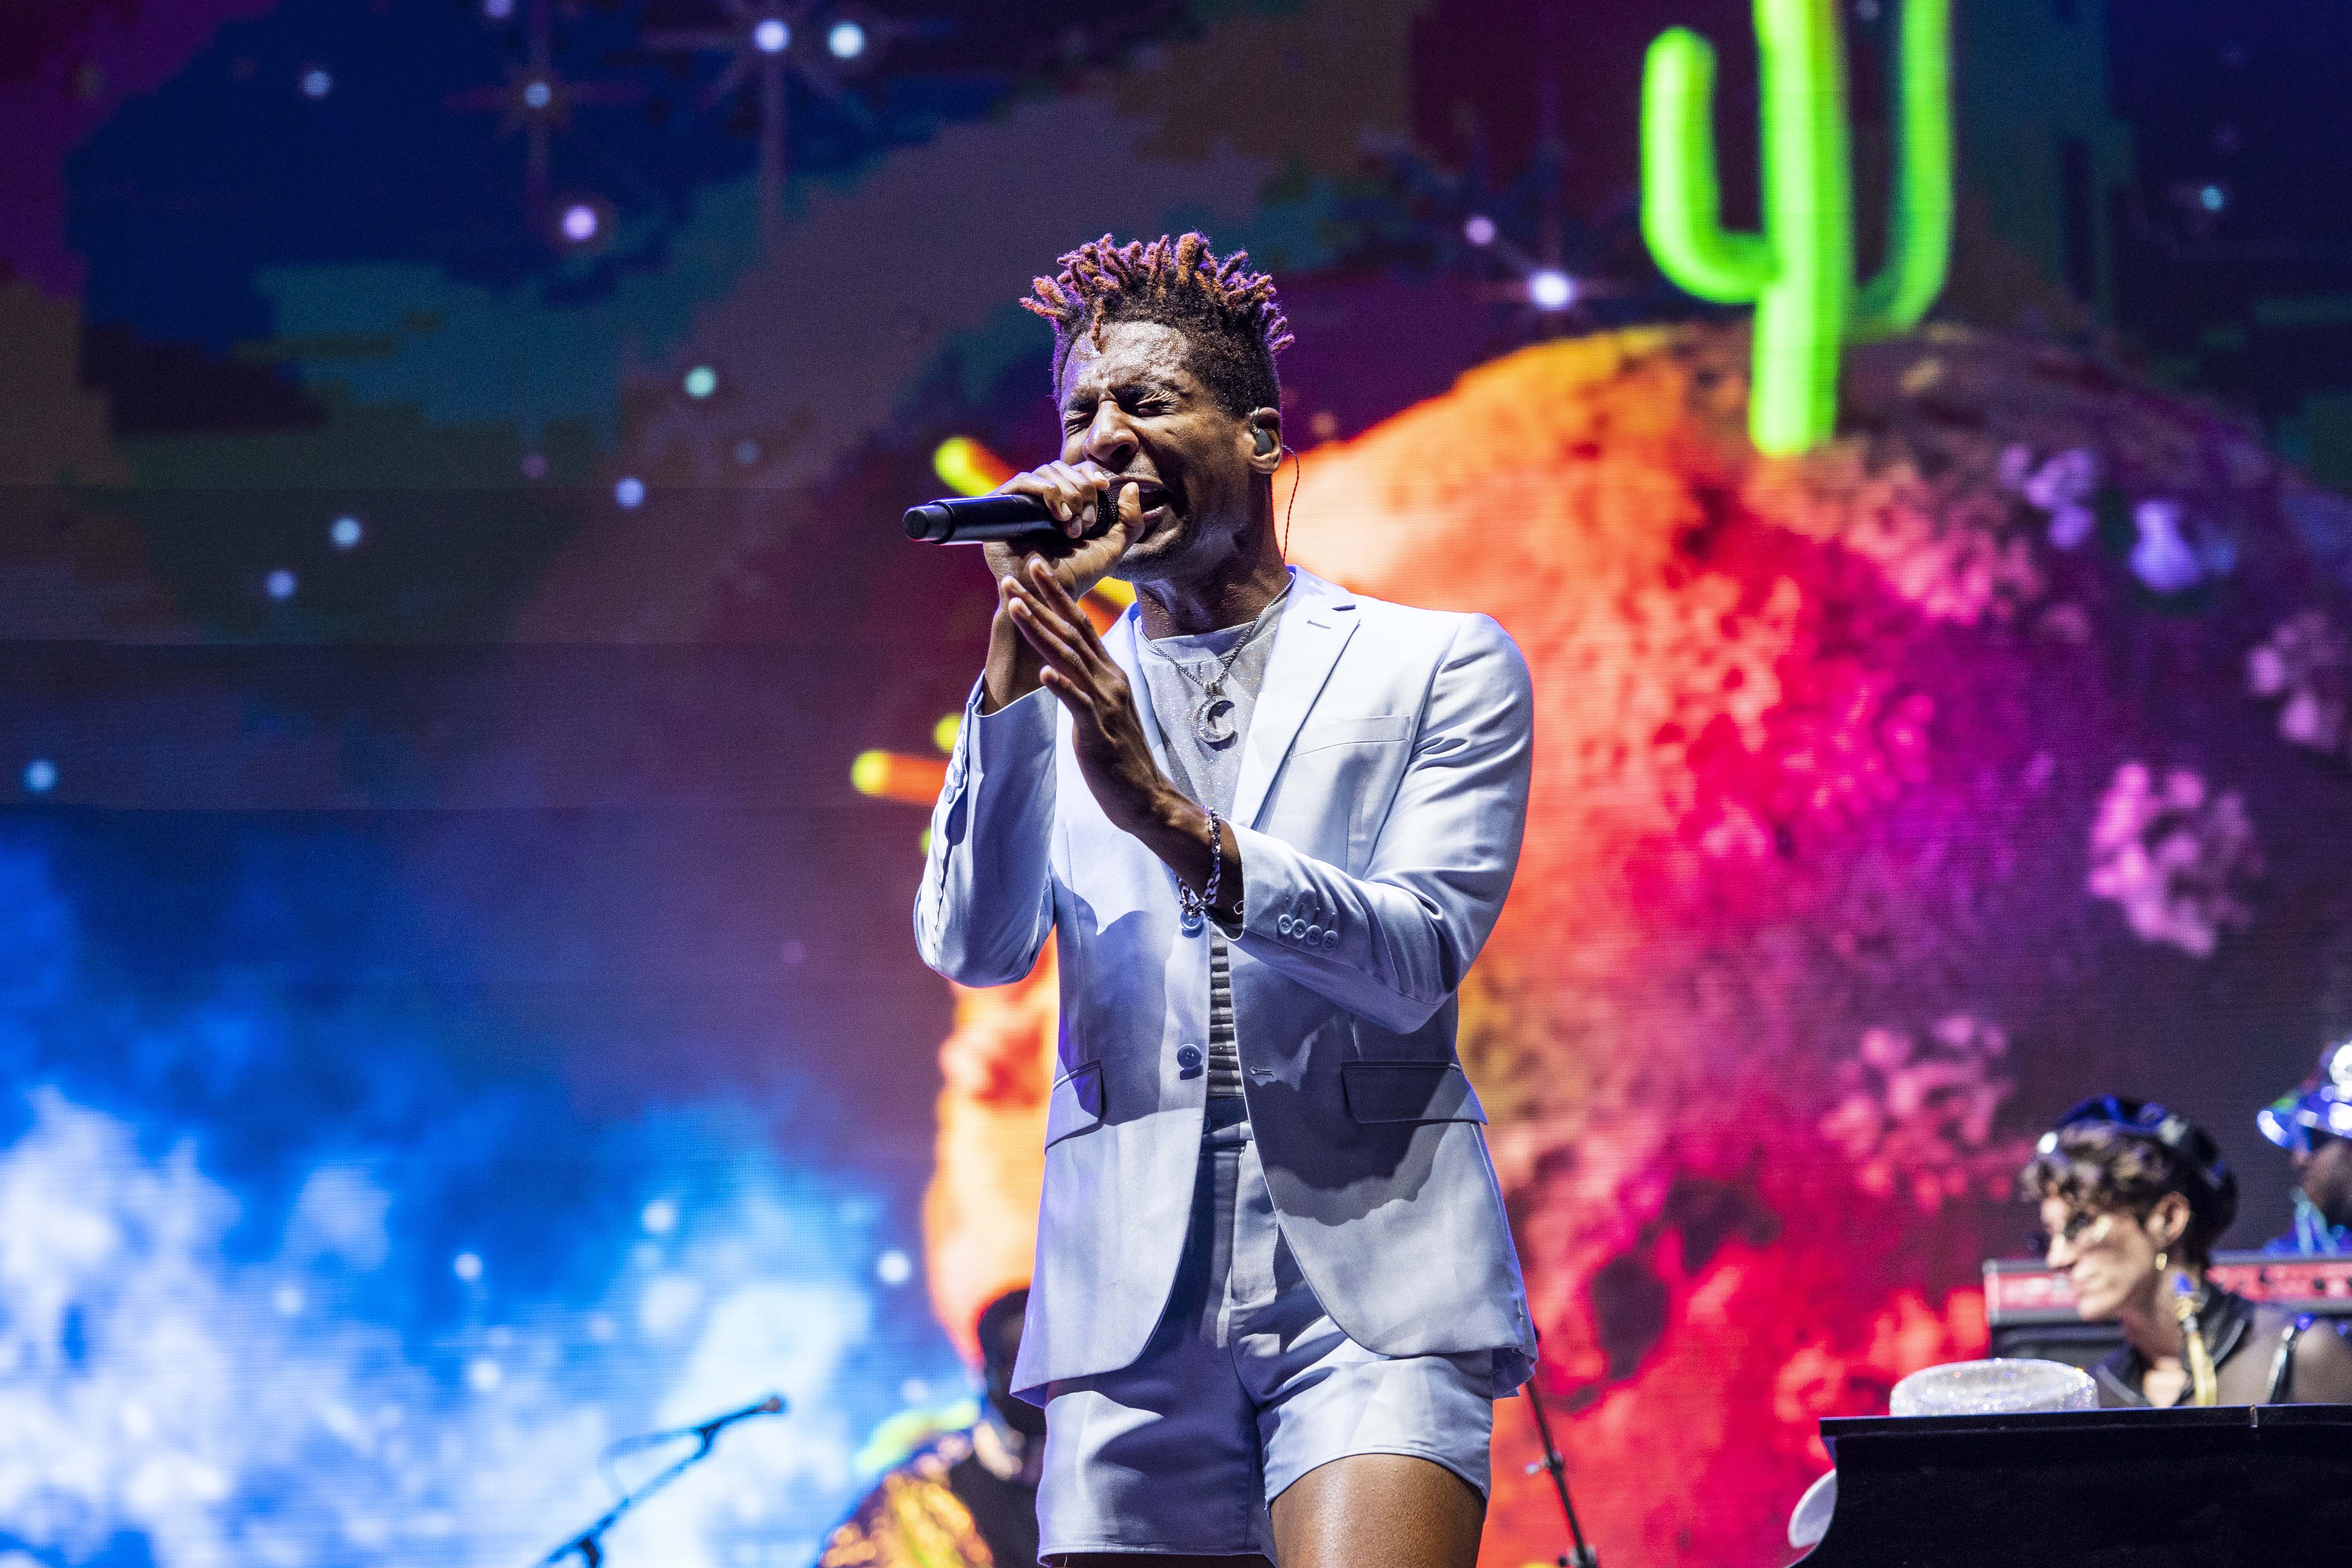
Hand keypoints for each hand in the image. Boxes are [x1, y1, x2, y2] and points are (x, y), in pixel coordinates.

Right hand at [979, 464, 1145, 711]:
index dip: (1090, 473)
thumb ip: (1130, 521)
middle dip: (1080, 490)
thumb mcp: (1113, 549)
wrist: (1047, 597)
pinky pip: (1022, 481)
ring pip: (1045, 472)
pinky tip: (1058, 515)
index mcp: (1065, 503)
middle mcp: (1041, 500)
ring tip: (1071, 525)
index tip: (1104, 488)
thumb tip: (1129, 487)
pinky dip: (1046, 492)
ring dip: (1066, 493)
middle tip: (1085, 522)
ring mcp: (1021, 502)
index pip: (1076, 470)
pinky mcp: (1001, 507)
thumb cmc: (1077, 576)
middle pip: (1062, 468)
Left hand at [1000, 556, 1166, 831]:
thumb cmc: (1120, 754)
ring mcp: (1105, 705)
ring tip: (1016, 607)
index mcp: (1108, 673)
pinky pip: (1079, 704)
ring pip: (1068, 659)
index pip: (1080, 625)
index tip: (1035, 568)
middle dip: (1040, 602)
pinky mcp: (1099, 732)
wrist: (1145, 796)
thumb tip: (1063, 662)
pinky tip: (1045, 671)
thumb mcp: (1102, 708)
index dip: (1056, 595)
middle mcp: (1108, 680)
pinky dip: (1062, 686)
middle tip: (1015, 575)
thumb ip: (1086, 681)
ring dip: (1041, 631)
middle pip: (1071, 633)